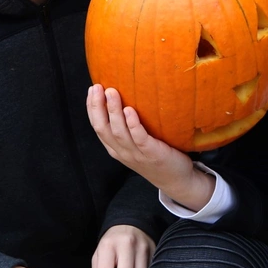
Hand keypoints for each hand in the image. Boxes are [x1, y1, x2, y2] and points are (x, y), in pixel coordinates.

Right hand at [87, 85, 212, 209]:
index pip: (98, 127)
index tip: (92, 89)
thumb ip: (127, 126)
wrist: (175, 179)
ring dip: (113, 111)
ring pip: (119, 132)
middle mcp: (122, 152)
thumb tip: (125, 97)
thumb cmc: (155, 156)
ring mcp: (136, 154)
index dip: (92, 108)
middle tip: (97, 88)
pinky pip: (140, 139)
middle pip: (103, 128)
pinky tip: (130, 110)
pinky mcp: (152, 154)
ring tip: (111, 92)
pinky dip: (133, 125)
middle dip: (98, 107)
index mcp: (115, 148)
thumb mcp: (135, 144)